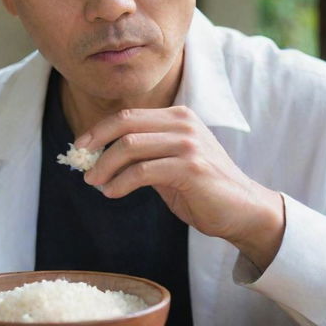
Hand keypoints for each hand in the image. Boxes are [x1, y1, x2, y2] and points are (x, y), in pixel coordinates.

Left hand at [75, 106, 284, 270]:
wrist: (243, 210)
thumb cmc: (202, 189)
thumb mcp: (169, 164)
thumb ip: (142, 155)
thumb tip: (99, 157)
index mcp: (177, 116)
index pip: (128, 115)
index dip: (99, 130)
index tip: (81, 146)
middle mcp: (183, 123)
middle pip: (125, 123)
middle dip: (96, 143)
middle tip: (81, 164)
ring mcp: (188, 143)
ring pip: (130, 146)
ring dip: (105, 166)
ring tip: (95, 182)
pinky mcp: (191, 167)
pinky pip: (142, 171)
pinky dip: (120, 183)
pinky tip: (112, 193)